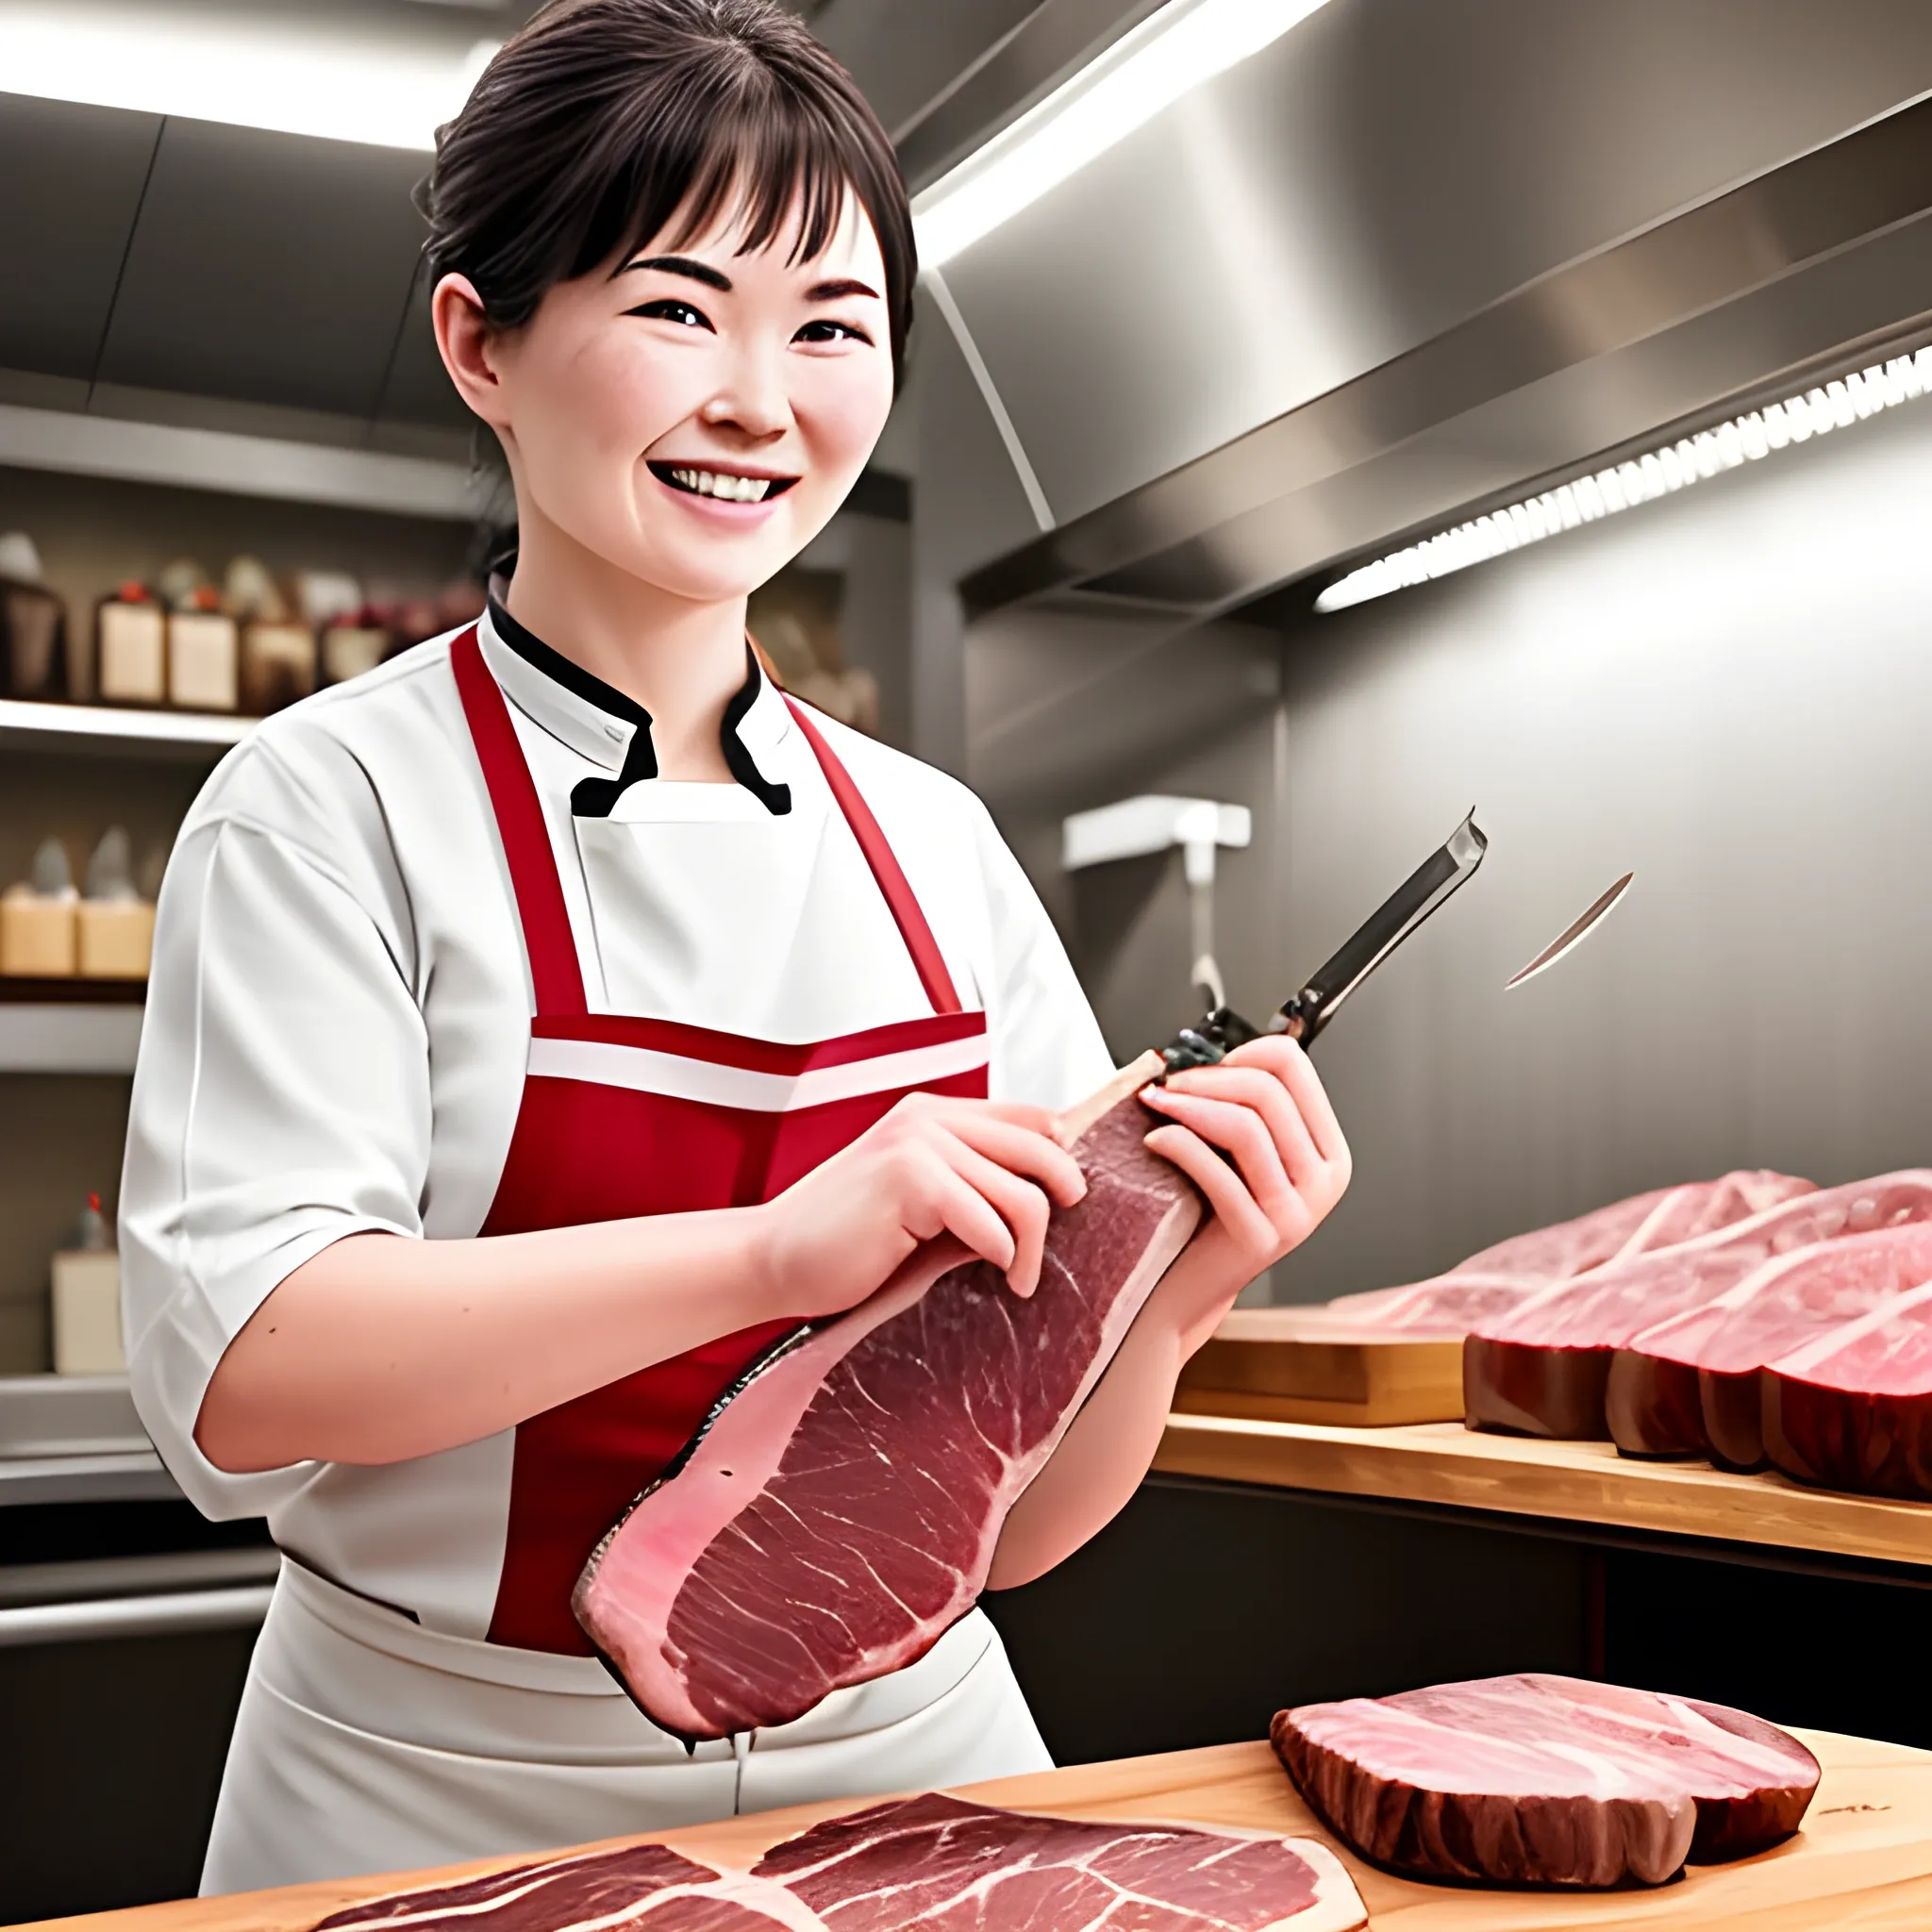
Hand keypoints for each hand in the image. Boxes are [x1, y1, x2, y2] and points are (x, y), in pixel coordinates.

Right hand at [750, 1093, 1087, 1320]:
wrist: (774, 1260)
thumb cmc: (850, 1244)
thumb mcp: (927, 1206)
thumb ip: (976, 1189)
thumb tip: (1051, 1200)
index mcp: (935, 1115)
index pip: (1032, 1120)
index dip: (1062, 1161)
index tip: (1065, 1206)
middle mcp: (930, 1118)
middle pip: (1042, 1151)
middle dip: (1060, 1206)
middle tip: (1044, 1254)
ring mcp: (918, 1143)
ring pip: (1023, 1194)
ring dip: (1032, 1248)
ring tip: (1017, 1279)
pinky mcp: (908, 1179)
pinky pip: (989, 1222)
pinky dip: (1001, 1254)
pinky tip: (995, 1273)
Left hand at [1137, 1036, 1350, 1348]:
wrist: (1191, 1286)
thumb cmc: (1208, 1211)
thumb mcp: (1240, 1153)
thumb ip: (1245, 1105)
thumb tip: (1211, 1049)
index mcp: (1328, 1152)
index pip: (1296, 1068)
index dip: (1243, 1052)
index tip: (1204, 1063)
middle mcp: (1324, 1181)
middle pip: (1269, 1093)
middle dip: (1208, 1077)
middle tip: (1168, 1083)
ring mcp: (1298, 1213)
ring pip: (1246, 1127)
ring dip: (1190, 1105)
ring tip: (1156, 1105)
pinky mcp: (1261, 1238)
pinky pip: (1217, 1172)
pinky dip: (1178, 1145)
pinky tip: (1154, 1140)